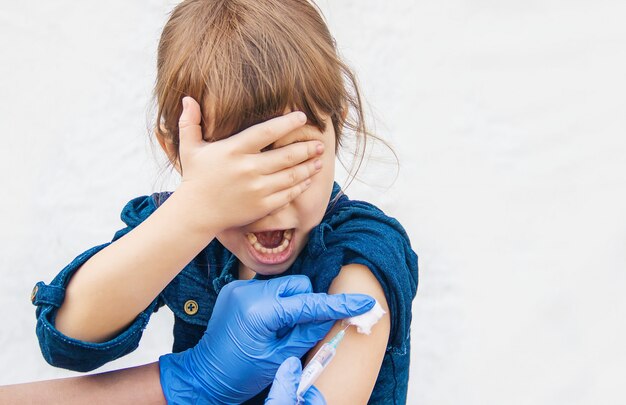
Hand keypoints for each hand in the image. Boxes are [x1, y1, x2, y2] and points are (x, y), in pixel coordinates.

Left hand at [158, 275, 373, 403]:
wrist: (205, 376)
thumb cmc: (241, 374)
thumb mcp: (281, 358)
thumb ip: (308, 332)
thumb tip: (332, 315)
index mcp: (260, 312)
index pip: (309, 303)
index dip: (338, 305)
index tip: (363, 303)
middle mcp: (248, 292)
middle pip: (298, 285)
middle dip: (307, 304)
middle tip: (297, 331)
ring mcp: (239, 288)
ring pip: (285, 285)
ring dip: (291, 303)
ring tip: (277, 329)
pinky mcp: (235, 289)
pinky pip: (267, 288)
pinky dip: (275, 302)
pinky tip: (265, 323)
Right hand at [176, 96, 323, 231]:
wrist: (195, 214)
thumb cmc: (195, 178)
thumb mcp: (189, 148)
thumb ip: (190, 122)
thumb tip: (187, 97)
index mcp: (234, 150)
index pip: (267, 131)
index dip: (288, 123)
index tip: (302, 116)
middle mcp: (248, 168)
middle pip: (287, 155)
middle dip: (307, 148)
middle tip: (320, 142)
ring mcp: (257, 189)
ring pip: (292, 175)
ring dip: (309, 166)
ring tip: (320, 160)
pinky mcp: (262, 206)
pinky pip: (288, 194)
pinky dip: (301, 185)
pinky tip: (308, 179)